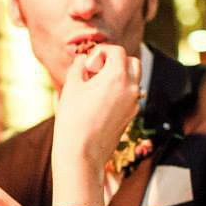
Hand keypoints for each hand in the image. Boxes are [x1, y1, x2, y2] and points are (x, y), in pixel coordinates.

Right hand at [54, 43, 141, 170]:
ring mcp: (133, 104)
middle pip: (132, 62)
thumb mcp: (71, 86)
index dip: (101, 52)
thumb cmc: (73, 118)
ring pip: (134, 79)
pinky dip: (119, 91)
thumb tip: (83, 59)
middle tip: (95, 72)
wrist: (82, 153)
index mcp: (118, 76)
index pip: (117, 51)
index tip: (88, 63)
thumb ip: (78, 66)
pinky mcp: (131, 116)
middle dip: (115, 61)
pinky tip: (99, 102)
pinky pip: (130, 96)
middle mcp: (131, 88)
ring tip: (97, 87)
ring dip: (119, 76)